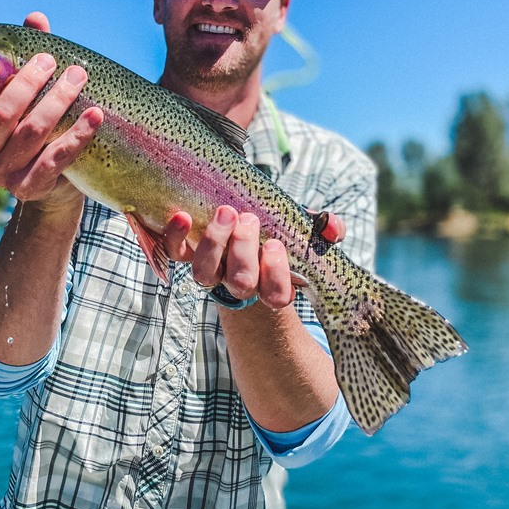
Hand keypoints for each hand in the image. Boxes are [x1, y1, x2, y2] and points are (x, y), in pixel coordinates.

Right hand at [0, 12, 103, 207]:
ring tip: (78, 77)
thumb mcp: (25, 94)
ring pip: (31, 131)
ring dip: (58, 100)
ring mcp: (0, 174)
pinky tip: (95, 115)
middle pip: (1, 113)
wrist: (50, 184)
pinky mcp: (28, 187)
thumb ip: (25, 57)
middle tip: (50, 61)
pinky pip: (55, 157)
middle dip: (28, 82)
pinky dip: (78, 134)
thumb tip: (36, 19)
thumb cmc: (31, 125)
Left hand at [163, 206, 345, 309]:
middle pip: (240, 282)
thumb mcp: (304, 230)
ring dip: (214, 243)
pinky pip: (175, 253)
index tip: (275, 245)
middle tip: (248, 219)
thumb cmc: (277, 234)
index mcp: (272, 285)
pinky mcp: (187, 255)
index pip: (277, 296)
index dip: (275, 275)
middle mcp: (239, 284)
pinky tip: (181, 216)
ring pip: (205, 273)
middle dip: (244, 251)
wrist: (239, 233)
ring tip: (225, 213)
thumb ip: (326, 229)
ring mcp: (212, 271)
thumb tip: (332, 228)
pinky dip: (175, 236)